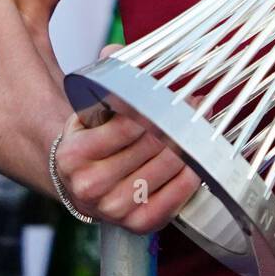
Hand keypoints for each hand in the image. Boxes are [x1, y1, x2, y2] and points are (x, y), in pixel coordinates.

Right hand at [52, 46, 200, 231]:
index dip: (157, 106)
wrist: (83, 184)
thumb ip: (104, 78)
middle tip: (198, 104)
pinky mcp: (138, 224)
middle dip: (178, 121)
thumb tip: (115, 51)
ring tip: (201, 126)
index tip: (179, 94)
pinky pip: (175, 198)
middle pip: (150, 145)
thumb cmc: (94, 139)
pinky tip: (198, 159)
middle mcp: (89, 186)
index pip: (127, 125)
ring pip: (165, 169)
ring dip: (189, 145)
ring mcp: (113, 209)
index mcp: (73, 154)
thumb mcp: (91, 108)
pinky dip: (191, 176)